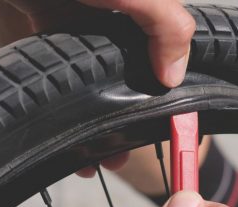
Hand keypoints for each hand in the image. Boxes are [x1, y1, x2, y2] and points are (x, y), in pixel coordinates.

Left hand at [1, 0, 195, 176]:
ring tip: (96, 160)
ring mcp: (92, 36)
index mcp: (148, 13)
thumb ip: (166, 26)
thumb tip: (175, 75)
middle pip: (137, 84)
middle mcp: (124, 26)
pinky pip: (73, 86)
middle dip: (131, 124)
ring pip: (104, 91)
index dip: (175, 98)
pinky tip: (72, 143)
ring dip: (101, 128)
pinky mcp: (62, 42)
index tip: (170, 128)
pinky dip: (73, 115)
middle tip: (123, 154)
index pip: (173, 59)